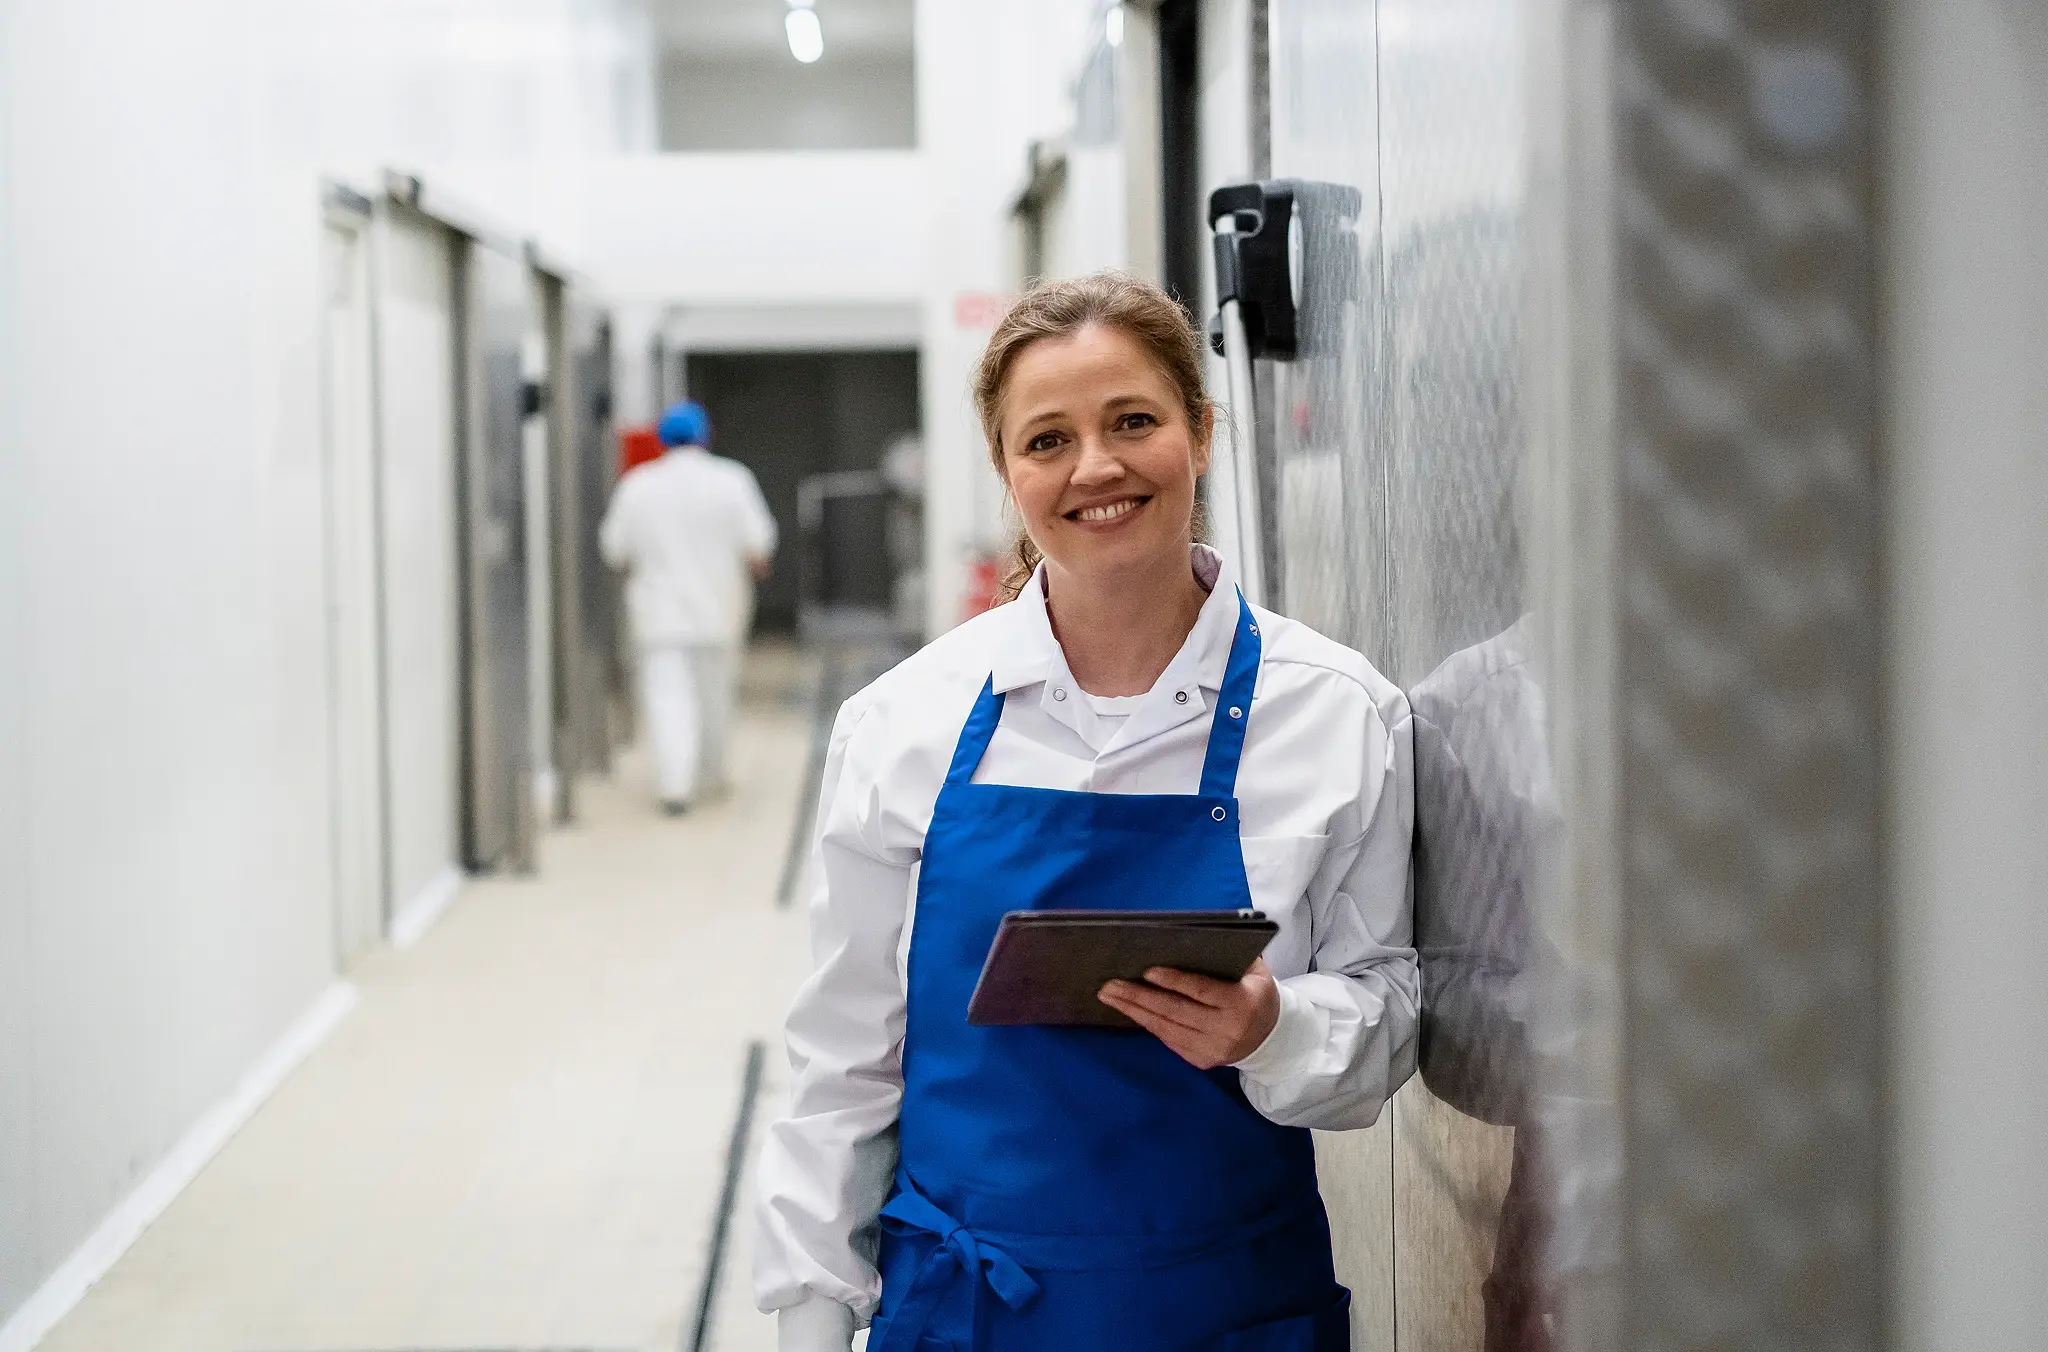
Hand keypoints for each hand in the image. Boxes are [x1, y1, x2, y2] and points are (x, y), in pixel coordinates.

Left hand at [1098, 958, 1280, 1069]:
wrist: (1271, 1039)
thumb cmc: (1257, 994)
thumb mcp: (1257, 971)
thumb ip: (1233, 954)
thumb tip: (1195, 935)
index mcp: (1242, 1003)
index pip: (1201, 991)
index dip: (1174, 981)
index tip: (1147, 971)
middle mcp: (1226, 1030)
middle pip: (1176, 1011)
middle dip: (1139, 997)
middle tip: (1110, 985)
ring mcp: (1212, 1049)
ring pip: (1166, 1029)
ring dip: (1134, 1011)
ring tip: (1110, 996)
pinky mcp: (1201, 1060)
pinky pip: (1168, 1040)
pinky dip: (1147, 1024)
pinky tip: (1130, 1011)